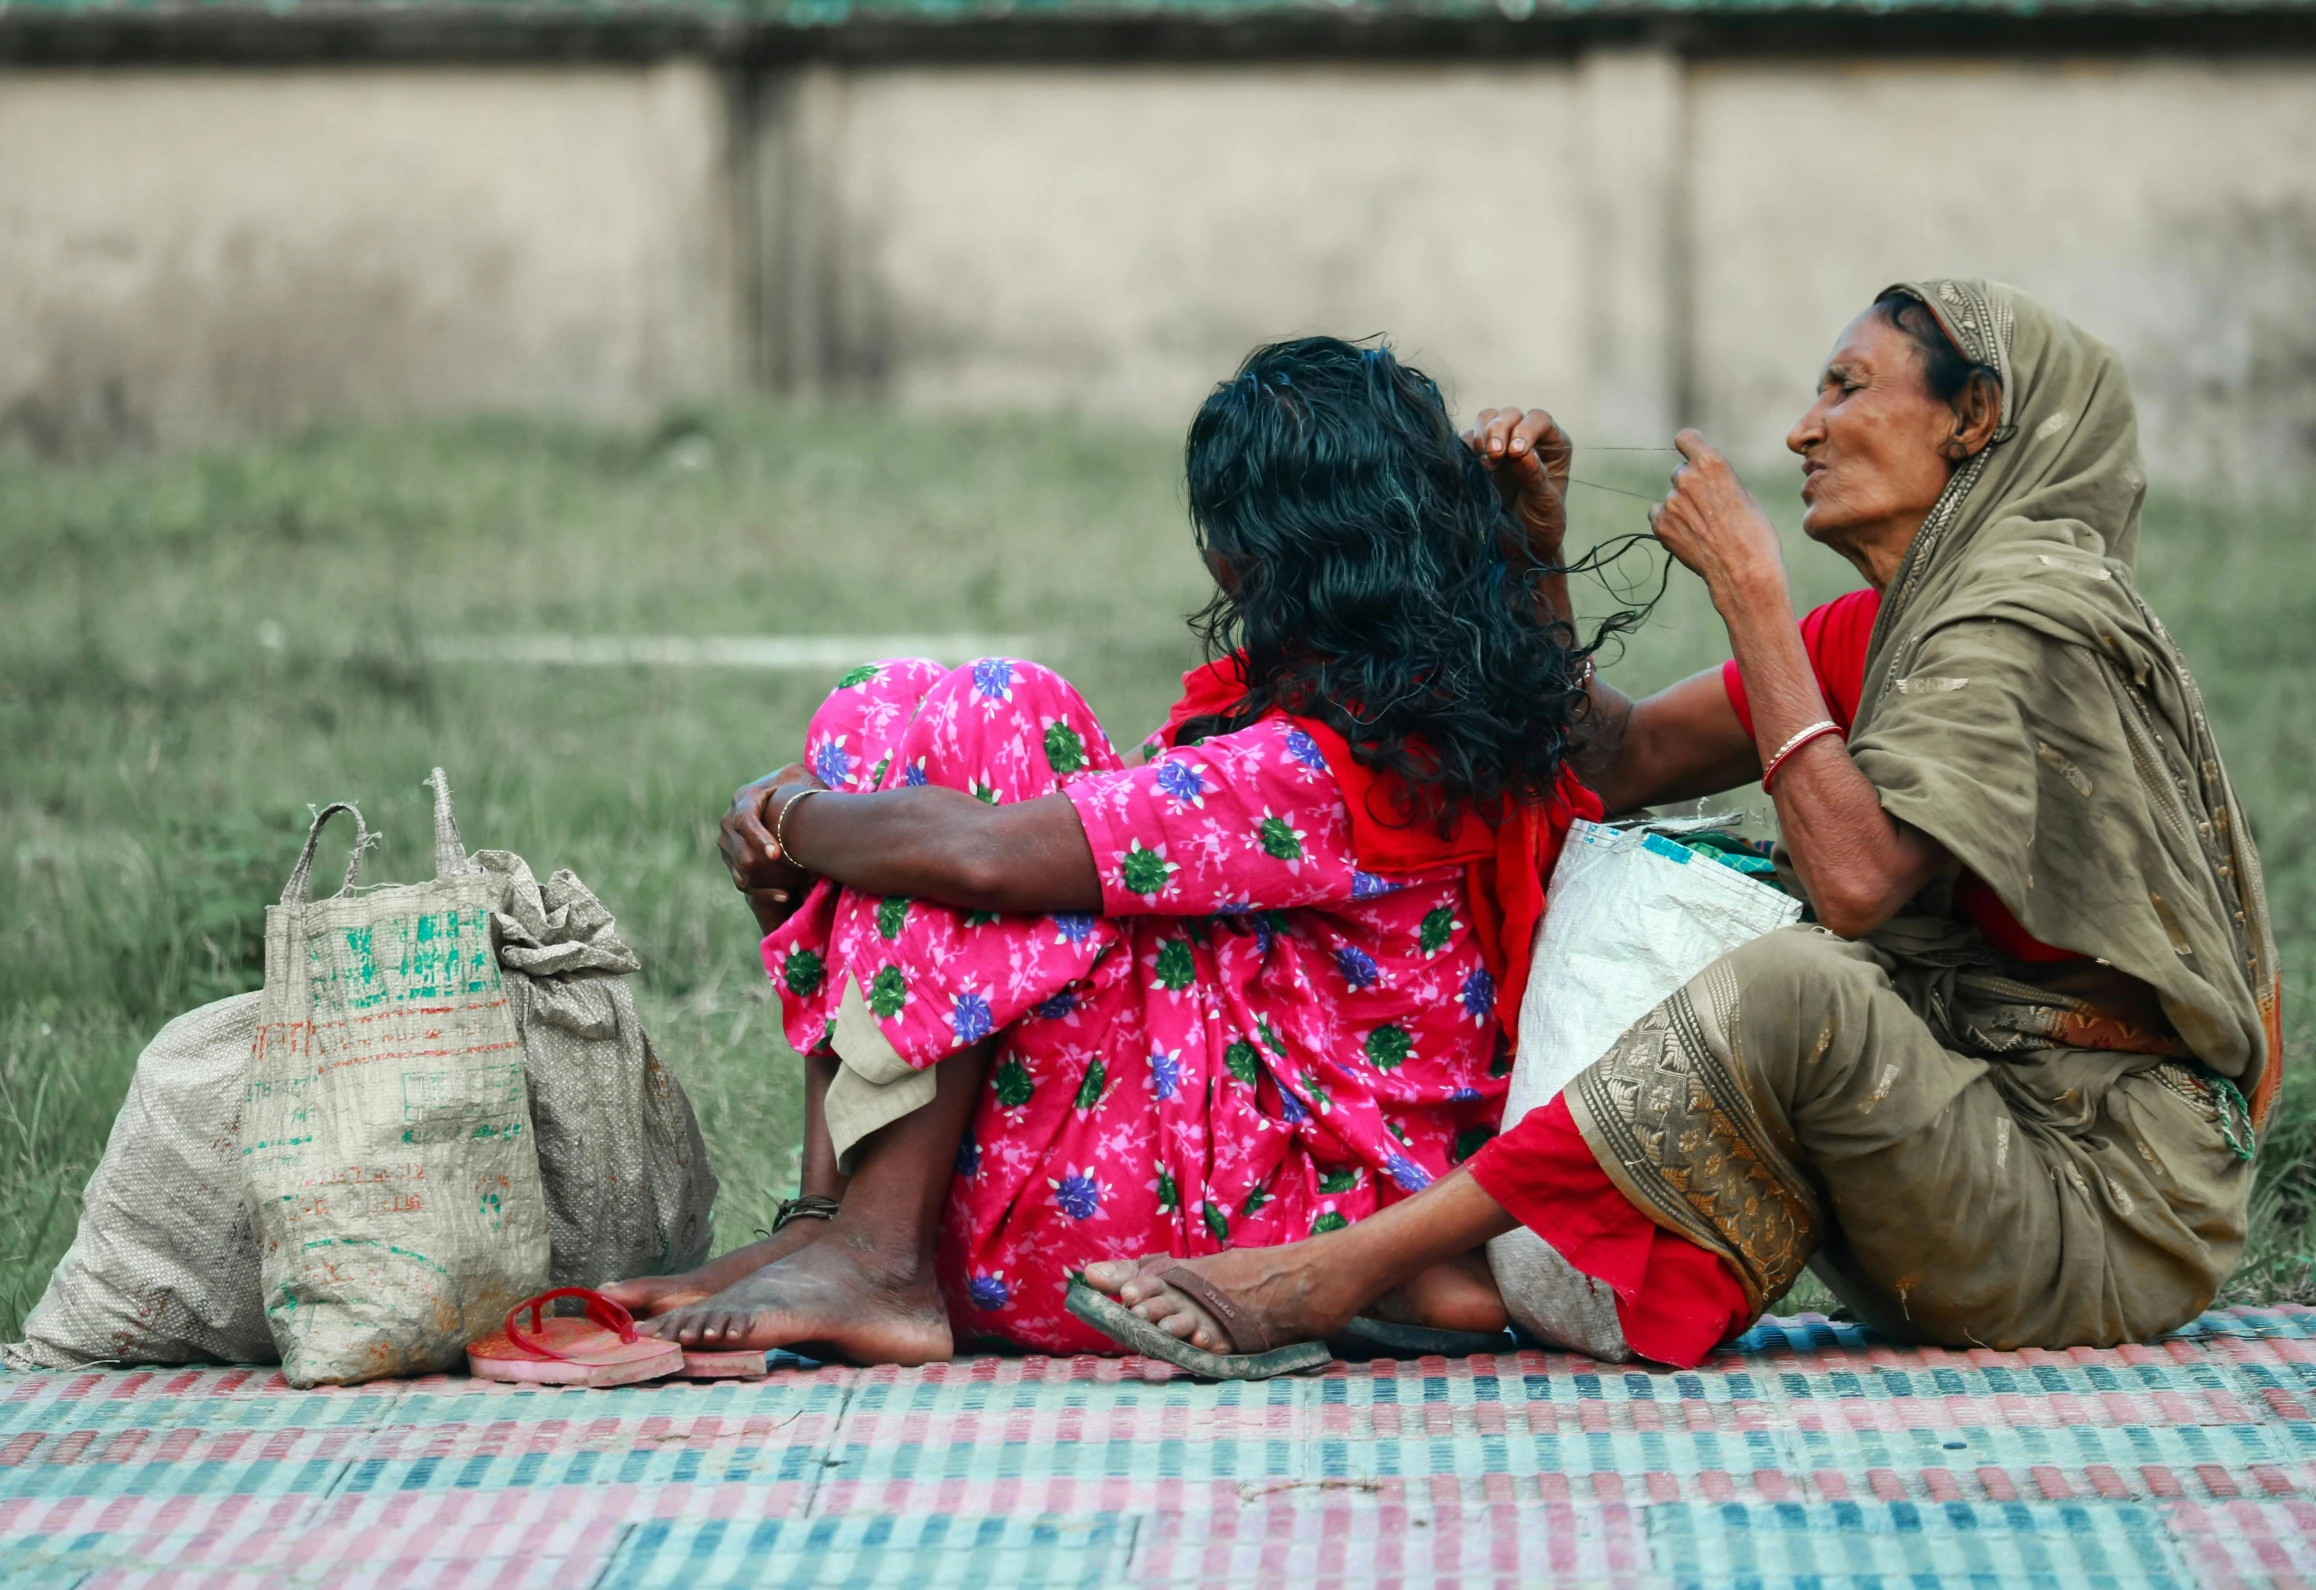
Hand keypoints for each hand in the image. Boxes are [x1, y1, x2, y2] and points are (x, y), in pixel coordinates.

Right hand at [719, 765, 822, 902]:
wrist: (780, 802)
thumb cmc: (795, 788)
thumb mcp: (801, 780)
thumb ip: (806, 784)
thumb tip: (818, 798)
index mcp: (744, 798)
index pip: (744, 821)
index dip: (758, 839)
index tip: (775, 855)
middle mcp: (728, 821)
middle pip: (743, 853)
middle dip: (772, 868)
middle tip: (803, 873)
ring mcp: (727, 844)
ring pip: (743, 871)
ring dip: (772, 880)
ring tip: (803, 881)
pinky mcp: (731, 861)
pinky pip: (744, 883)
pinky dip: (765, 892)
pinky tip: (786, 895)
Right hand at [1463, 406, 1572, 560]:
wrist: (1519, 546)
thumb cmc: (1541, 524)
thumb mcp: (1544, 503)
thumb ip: (1535, 476)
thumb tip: (1522, 452)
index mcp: (1552, 444)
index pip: (1539, 420)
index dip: (1526, 429)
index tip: (1516, 452)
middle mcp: (1526, 438)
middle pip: (1510, 415)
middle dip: (1499, 430)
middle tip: (1493, 455)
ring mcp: (1501, 445)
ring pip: (1487, 420)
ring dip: (1482, 435)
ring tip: (1483, 461)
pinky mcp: (1478, 457)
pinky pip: (1467, 440)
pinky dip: (1466, 448)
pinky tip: (1469, 465)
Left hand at [1649, 431, 1786, 605]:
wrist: (1743, 571)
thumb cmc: (1754, 534)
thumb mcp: (1746, 496)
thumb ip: (1722, 482)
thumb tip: (1711, 482)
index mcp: (1711, 463)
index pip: (1685, 438)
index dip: (1688, 445)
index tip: (1690, 451)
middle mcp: (1686, 478)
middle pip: (1680, 471)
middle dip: (1691, 484)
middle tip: (1708, 507)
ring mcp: (1671, 502)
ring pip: (1672, 496)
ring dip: (1682, 507)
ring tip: (1704, 528)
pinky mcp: (1660, 525)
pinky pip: (1659, 514)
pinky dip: (1669, 522)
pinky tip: (1689, 535)